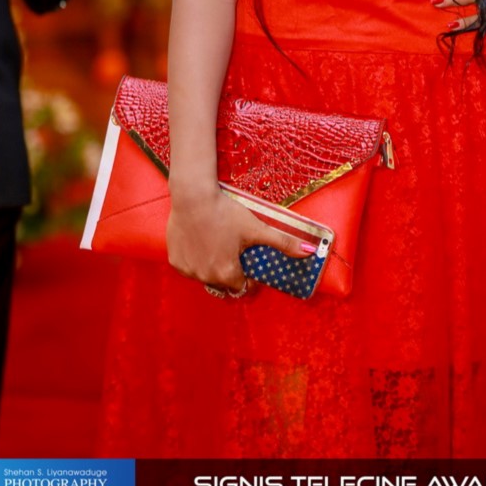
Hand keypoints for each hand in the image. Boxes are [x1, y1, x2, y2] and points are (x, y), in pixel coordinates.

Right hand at [166, 186, 312, 293]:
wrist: (193, 197)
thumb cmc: (226, 213)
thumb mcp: (257, 228)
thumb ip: (283, 242)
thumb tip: (310, 252)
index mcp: (228, 274)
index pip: (242, 288)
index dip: (248, 277)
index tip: (248, 262)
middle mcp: (206, 278)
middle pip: (223, 284)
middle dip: (230, 272)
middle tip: (233, 251)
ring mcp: (189, 271)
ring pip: (205, 277)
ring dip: (212, 267)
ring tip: (217, 243)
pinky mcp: (175, 262)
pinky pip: (189, 268)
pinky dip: (195, 260)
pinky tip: (200, 242)